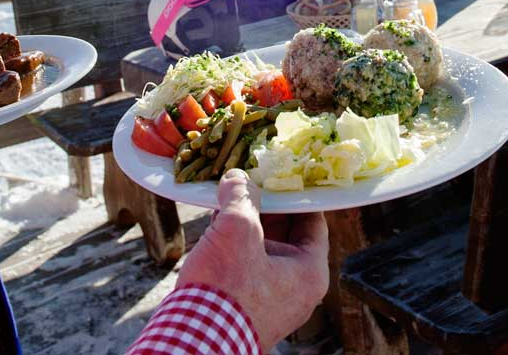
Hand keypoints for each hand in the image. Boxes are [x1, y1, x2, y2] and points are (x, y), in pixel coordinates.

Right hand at [177, 170, 328, 351]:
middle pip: (287, 233)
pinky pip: (247, 265)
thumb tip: (237, 177)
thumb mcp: (236, 229)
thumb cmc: (225, 291)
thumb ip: (240, 196)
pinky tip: (215, 221)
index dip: (296, 192)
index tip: (282, 170)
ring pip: (263, 248)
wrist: (194, 344)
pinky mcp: (246, 306)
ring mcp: (272, 300)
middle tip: (251, 177)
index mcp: (310, 273)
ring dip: (246, 222)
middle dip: (265, 205)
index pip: (313, 220)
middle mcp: (297, 289)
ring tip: (228, 194)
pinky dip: (234, 243)